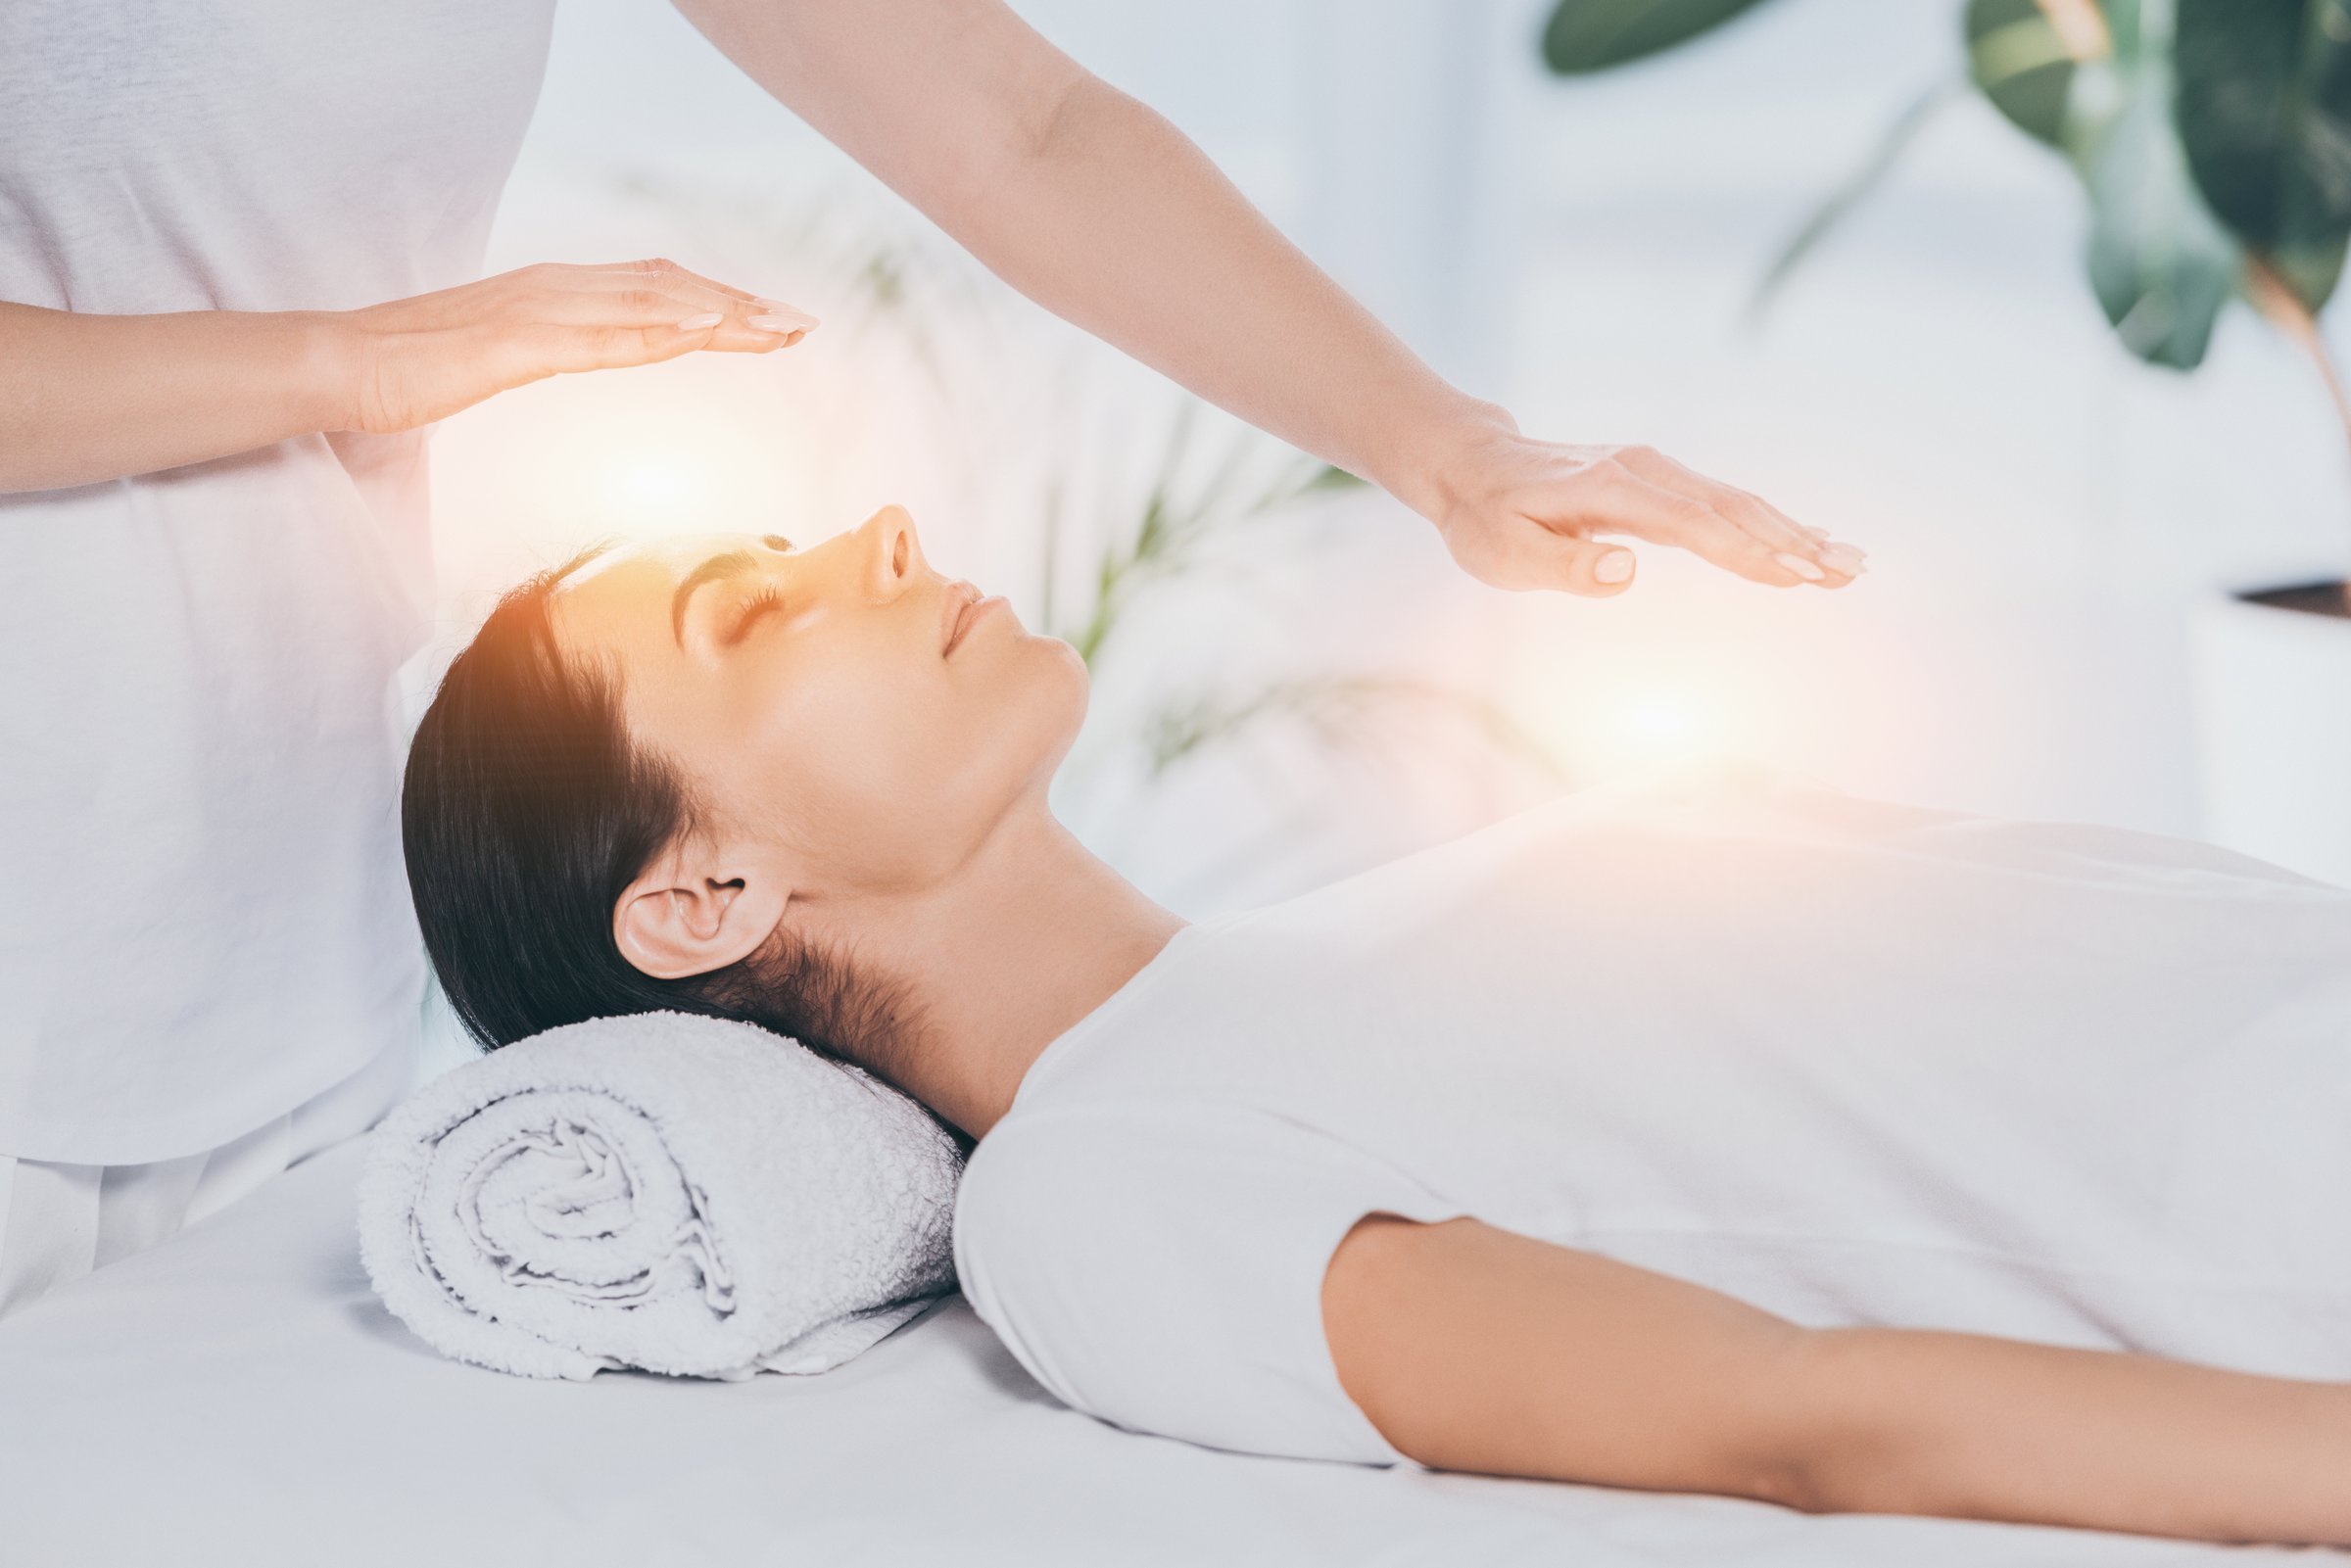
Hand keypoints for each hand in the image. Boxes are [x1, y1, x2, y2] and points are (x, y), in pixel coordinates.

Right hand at [330, 258, 818, 433]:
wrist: (338, 367)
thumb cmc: (407, 374)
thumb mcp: (498, 364)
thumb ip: (545, 355)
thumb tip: (583, 361)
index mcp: (554, 295)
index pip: (655, 291)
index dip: (718, 304)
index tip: (772, 324)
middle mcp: (557, 289)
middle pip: (669, 291)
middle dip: (740, 307)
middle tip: (803, 325)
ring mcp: (539, 311)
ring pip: (651, 306)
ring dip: (722, 315)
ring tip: (779, 329)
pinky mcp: (519, 343)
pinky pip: (604, 335)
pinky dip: (661, 329)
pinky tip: (705, 330)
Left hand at [1417, 421, 1865, 596]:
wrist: (1473, 464)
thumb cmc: (1484, 518)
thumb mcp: (1504, 554)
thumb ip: (1565, 566)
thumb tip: (1628, 572)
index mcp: (1609, 489)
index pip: (1692, 524)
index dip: (1745, 551)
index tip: (1794, 575)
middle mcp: (1641, 470)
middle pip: (1731, 507)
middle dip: (1793, 541)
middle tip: (1848, 573)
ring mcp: (1652, 470)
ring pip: (1735, 501)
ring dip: (1793, 531)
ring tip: (1848, 563)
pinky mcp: (1656, 480)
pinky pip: (1721, 501)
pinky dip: (1768, 521)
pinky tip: (1806, 539)